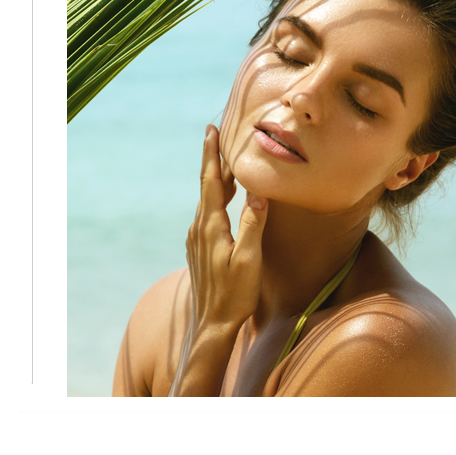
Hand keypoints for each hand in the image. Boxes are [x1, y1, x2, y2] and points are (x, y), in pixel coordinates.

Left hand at [185, 124, 268, 333]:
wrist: (211, 324)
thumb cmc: (234, 294)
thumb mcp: (248, 260)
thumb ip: (253, 224)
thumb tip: (258, 193)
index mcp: (211, 226)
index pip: (210, 182)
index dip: (210, 155)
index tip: (210, 130)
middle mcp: (199, 228)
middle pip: (207, 187)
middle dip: (213, 160)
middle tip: (218, 135)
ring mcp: (196, 238)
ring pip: (207, 200)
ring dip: (217, 179)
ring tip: (228, 163)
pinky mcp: (199, 247)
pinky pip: (208, 213)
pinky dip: (217, 198)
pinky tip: (226, 198)